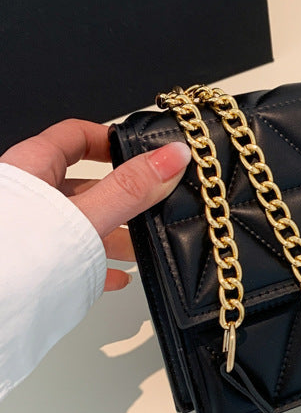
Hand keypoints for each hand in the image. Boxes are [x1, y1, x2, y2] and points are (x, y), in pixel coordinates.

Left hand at [0, 119, 190, 291]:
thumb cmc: (15, 257)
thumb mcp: (85, 215)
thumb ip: (130, 187)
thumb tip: (173, 156)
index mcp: (31, 168)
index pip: (75, 136)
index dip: (110, 140)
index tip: (142, 152)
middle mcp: (28, 195)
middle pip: (84, 185)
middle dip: (124, 198)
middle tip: (154, 205)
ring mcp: (27, 230)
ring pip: (80, 223)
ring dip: (113, 234)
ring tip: (141, 248)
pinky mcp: (30, 263)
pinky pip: (69, 257)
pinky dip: (97, 263)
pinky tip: (117, 277)